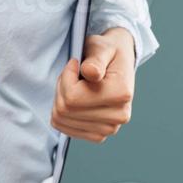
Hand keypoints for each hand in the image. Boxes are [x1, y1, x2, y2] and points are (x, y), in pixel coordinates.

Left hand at [51, 27, 135, 143]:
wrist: (120, 62)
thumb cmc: (108, 53)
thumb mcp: (101, 47)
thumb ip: (95, 59)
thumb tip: (91, 72)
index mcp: (121, 93)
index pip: (73, 97)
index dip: (66, 78)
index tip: (74, 63)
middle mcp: (119, 116)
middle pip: (66, 110)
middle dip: (62, 88)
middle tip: (73, 74)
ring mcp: (110, 128)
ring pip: (63, 119)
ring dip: (61, 100)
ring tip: (75, 85)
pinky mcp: (99, 135)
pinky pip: (66, 129)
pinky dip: (63, 113)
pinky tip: (74, 100)